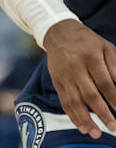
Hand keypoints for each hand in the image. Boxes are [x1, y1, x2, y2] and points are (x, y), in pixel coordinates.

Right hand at [43, 19, 115, 138]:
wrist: (58, 33)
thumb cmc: (87, 41)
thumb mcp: (105, 46)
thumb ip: (115, 64)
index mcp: (90, 57)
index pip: (104, 82)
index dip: (114, 98)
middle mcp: (75, 68)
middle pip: (89, 94)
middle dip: (102, 113)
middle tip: (113, 127)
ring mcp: (64, 76)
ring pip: (74, 101)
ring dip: (85, 119)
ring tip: (95, 133)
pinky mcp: (57, 81)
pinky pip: (64, 101)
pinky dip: (72, 115)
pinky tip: (81, 126)